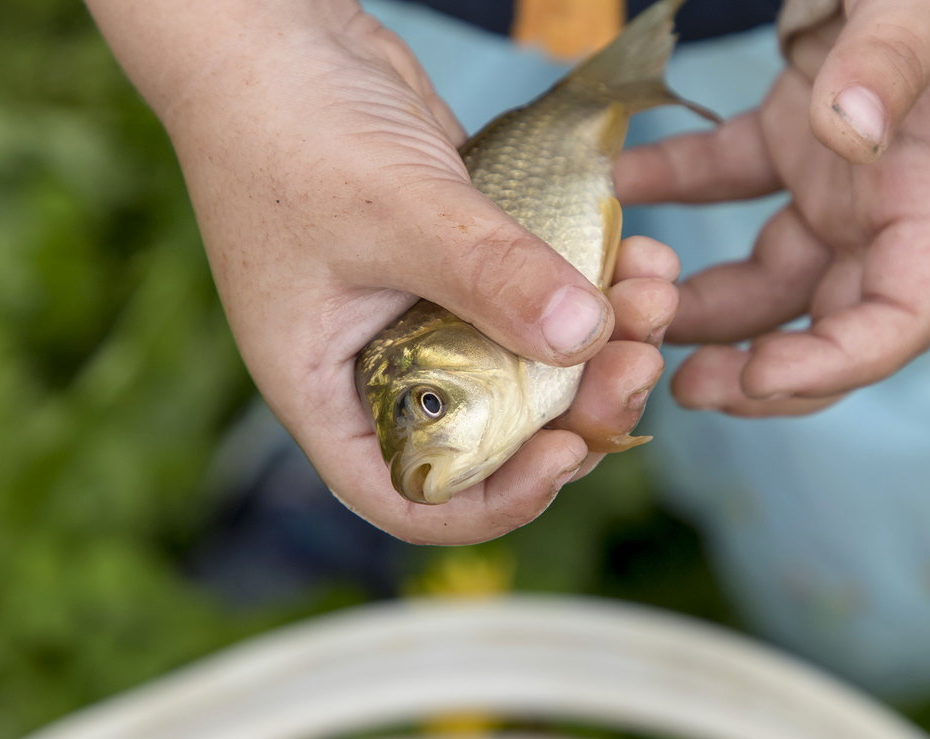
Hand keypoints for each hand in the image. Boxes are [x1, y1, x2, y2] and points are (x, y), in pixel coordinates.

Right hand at [88, 0, 674, 542]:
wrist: (273, 33)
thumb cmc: (288, 128)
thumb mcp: (394, 212)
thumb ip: (489, 278)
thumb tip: (586, 338)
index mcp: (329, 387)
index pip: (410, 492)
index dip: (493, 500)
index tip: (566, 456)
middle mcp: (378, 361)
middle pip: (491, 430)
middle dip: (575, 406)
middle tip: (638, 361)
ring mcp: (421, 310)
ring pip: (524, 360)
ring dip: (599, 340)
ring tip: (655, 293)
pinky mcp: (460, 259)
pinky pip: (532, 293)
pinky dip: (587, 282)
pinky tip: (638, 252)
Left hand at [616, 0, 929, 414]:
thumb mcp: (923, 9)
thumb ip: (887, 66)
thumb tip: (846, 134)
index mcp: (929, 197)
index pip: (900, 318)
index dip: (834, 364)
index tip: (758, 373)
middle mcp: (881, 211)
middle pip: (823, 324)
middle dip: (758, 372)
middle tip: (683, 387)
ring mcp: (832, 186)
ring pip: (763, 279)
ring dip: (702, 308)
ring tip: (633, 314)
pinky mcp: (786, 144)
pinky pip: (722, 183)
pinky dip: (672, 186)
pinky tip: (619, 181)